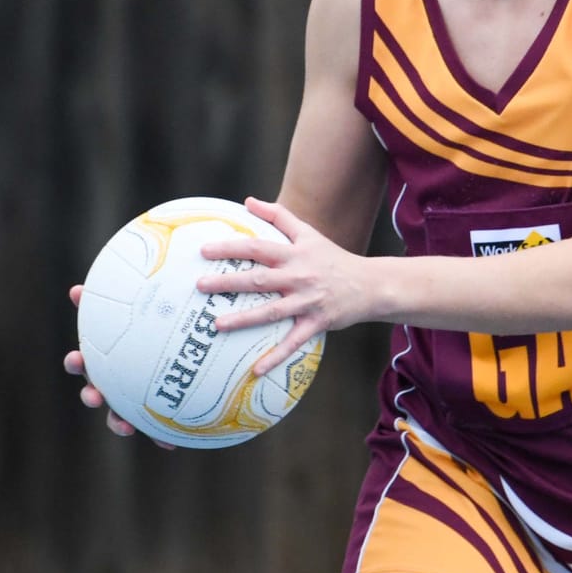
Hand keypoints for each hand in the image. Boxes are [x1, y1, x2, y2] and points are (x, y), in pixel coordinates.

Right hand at [65, 285, 175, 447]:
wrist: (185, 349)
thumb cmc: (157, 325)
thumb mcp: (144, 310)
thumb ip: (119, 301)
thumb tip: (79, 288)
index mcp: (106, 359)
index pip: (83, 360)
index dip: (76, 362)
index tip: (76, 358)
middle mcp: (113, 381)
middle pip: (94, 391)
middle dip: (91, 395)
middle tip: (95, 395)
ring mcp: (131, 399)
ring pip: (118, 415)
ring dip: (118, 423)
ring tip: (126, 428)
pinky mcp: (154, 414)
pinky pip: (155, 427)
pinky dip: (160, 435)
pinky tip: (171, 443)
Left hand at [195, 196, 366, 373]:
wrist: (371, 285)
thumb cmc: (334, 258)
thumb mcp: (309, 233)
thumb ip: (279, 216)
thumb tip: (248, 201)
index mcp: (295, 255)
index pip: (258, 249)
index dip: (231, 248)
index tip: (204, 251)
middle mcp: (300, 277)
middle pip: (259, 280)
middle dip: (229, 282)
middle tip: (200, 286)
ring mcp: (308, 302)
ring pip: (272, 312)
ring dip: (244, 319)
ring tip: (217, 325)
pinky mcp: (317, 323)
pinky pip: (293, 342)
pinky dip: (275, 357)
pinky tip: (255, 370)